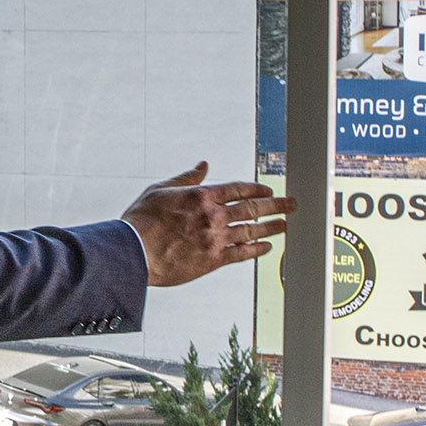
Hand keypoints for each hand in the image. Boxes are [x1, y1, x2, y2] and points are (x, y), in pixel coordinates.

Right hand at [122, 162, 296, 287]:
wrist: (133, 253)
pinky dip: (257, 250)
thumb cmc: (141, 221)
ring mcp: (215, 239)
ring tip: (286, 224)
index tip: (269, 191)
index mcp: (201, 196)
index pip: (238, 189)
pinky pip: (242, 254)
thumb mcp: (160, 190)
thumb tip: (203, 166)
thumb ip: (186, 178)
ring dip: (271, 227)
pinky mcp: (213, 260)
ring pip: (251, 230)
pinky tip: (267, 247)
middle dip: (276, 206)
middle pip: (252, 208)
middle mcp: (213, 216)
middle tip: (292, 204)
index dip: (257, 189)